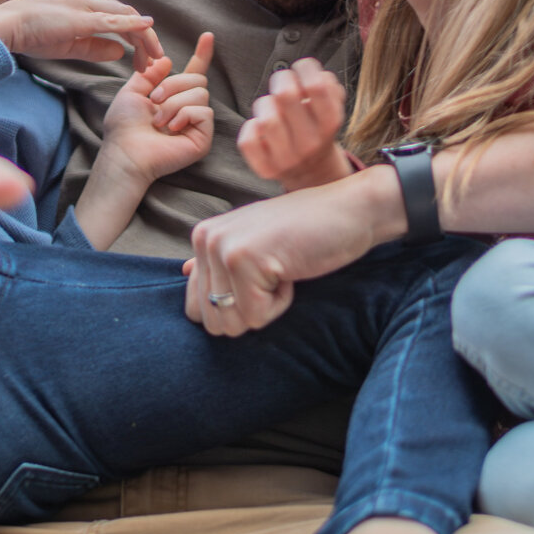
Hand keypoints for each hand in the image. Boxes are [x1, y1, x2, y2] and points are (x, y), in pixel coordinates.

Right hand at [0, 0, 165, 65]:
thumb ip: (95, 48)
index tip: (146, 60)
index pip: (123, 18)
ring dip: (144, 38)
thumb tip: (120, 52)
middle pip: (131, 16)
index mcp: (89, 1)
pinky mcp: (82, 15)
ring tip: (153, 58)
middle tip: (155, 63)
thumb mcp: (71, 44)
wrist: (8, 25)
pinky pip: (113, 20)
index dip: (139, 39)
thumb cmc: (34, 33)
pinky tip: (146, 31)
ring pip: (128, 17)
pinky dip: (132, 25)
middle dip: (147, 41)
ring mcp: (88, 3)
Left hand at [101, 32, 215, 183]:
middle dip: (173, 84)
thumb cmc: (124, 126)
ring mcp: (196, 124)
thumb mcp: (133, 91)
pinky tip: (171, 128)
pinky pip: (204, 111)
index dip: (202, 55)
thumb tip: (168, 60)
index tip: (207, 36)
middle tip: (153, 100)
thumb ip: (150, 74)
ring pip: (201, 93)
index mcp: (173, 97)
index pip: (193, 72)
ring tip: (159, 121)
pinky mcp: (203, 138)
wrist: (125, 151)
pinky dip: (184, 114)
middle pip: (198, 79)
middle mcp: (188, 108)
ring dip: (174, 102)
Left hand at [184, 168, 402, 336]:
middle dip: (251, 310)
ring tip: (282, 269)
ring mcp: (223, 248)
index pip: (196, 309)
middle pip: (213, 322)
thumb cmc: (307, 231)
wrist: (350, 210)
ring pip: (232, 323)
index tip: (263, 275)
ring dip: (266, 307)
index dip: (237, 306)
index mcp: (202, 237)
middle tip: (275, 273)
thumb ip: (217, 260)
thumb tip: (183, 272)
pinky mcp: (244, 260)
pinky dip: (282, 304)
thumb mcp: (255, 243)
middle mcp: (204, 240)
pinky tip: (292, 269)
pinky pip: (257, 317)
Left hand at [238, 58, 350, 190]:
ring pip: (266, 118)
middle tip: (282, 81)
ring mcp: (288, 159)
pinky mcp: (266, 169)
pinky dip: (250, 127)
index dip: (305, 68)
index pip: (317, 86)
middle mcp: (311, 144)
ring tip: (271, 105)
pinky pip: (248, 141)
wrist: (313, 171)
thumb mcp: (332, 107)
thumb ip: (329, 87)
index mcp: (330, 124)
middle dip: (281, 79)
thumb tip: (316, 74)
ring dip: (265, 103)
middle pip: (286, 95)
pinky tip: (260, 125)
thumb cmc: (317, 128)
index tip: (301, 67)